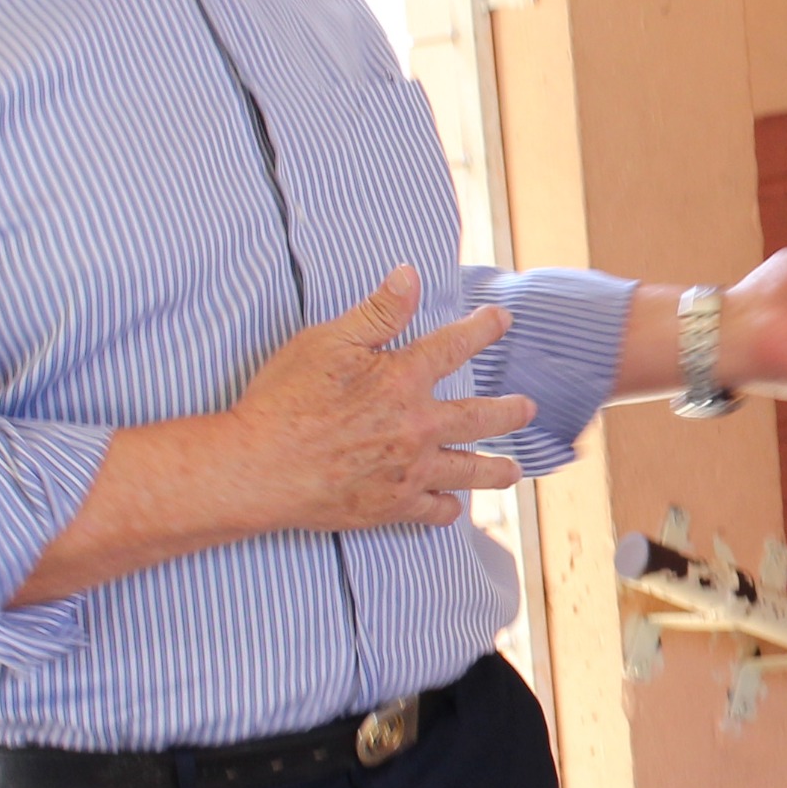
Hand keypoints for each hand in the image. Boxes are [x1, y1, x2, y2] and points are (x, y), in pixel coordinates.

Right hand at [226, 267, 532, 531]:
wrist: (259, 467)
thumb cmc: (285, 400)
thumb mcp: (328, 341)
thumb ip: (377, 311)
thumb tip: (410, 276)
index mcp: (403, 379)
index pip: (454, 346)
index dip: (482, 329)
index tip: (502, 320)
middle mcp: (418, 427)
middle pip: (480, 418)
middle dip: (510, 411)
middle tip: (527, 408)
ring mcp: (409, 471)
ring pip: (470, 472)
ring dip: (497, 470)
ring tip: (514, 470)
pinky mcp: (391, 507)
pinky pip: (434, 511)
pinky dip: (446, 508)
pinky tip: (452, 506)